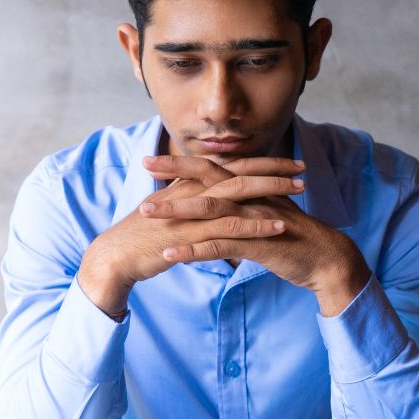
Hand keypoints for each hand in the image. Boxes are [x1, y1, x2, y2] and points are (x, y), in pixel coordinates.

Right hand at [77, 156, 305, 315]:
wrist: (116, 256)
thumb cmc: (141, 238)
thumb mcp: (168, 214)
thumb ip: (189, 206)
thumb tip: (209, 206)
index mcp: (189, 183)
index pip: (230, 166)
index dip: (260, 162)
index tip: (286, 163)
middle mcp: (193, 190)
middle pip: (240, 172)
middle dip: (273, 169)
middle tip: (302, 169)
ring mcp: (192, 211)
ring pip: (240, 194)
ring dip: (272, 191)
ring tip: (300, 191)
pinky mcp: (192, 233)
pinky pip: (231, 226)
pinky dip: (258, 224)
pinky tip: (280, 226)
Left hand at [140, 157, 371, 315]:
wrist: (326, 258)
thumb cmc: (292, 237)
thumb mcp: (263, 213)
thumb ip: (241, 205)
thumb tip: (218, 200)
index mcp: (249, 188)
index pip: (209, 169)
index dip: (181, 163)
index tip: (152, 160)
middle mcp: (249, 197)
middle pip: (205, 178)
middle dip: (172, 171)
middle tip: (143, 165)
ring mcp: (252, 219)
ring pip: (208, 210)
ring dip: (174, 211)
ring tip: (145, 212)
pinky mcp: (256, 244)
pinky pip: (219, 246)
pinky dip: (193, 251)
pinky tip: (170, 256)